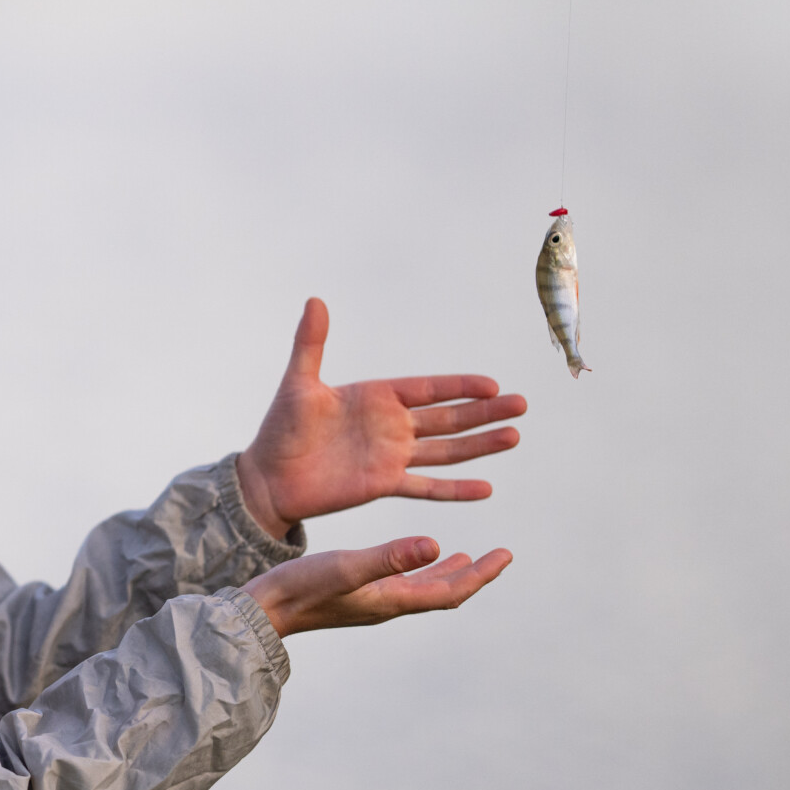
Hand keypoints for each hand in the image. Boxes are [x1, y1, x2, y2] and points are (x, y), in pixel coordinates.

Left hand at [236, 298, 527, 537]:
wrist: (268, 477)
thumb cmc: (280, 428)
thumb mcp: (298, 383)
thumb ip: (311, 343)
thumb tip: (315, 300)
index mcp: (376, 397)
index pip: (428, 388)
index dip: (459, 386)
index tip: (492, 384)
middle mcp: (391, 425)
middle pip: (447, 417)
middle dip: (484, 412)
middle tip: (522, 405)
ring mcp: (391, 456)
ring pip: (446, 450)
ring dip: (480, 446)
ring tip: (514, 437)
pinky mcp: (384, 484)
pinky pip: (426, 486)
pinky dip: (455, 489)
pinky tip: (486, 488)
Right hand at [245, 536, 511, 636]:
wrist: (261, 610)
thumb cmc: (300, 588)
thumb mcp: (347, 566)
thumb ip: (390, 557)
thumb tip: (438, 546)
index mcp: (392, 600)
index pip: (450, 591)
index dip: (481, 574)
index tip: (506, 555)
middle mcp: (387, 604)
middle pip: (443, 593)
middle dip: (473, 575)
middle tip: (500, 556)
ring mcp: (371, 602)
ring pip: (422, 589)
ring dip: (448, 575)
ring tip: (467, 559)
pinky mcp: (356, 595)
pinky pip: (401, 583)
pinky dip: (419, 570)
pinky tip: (413, 558)